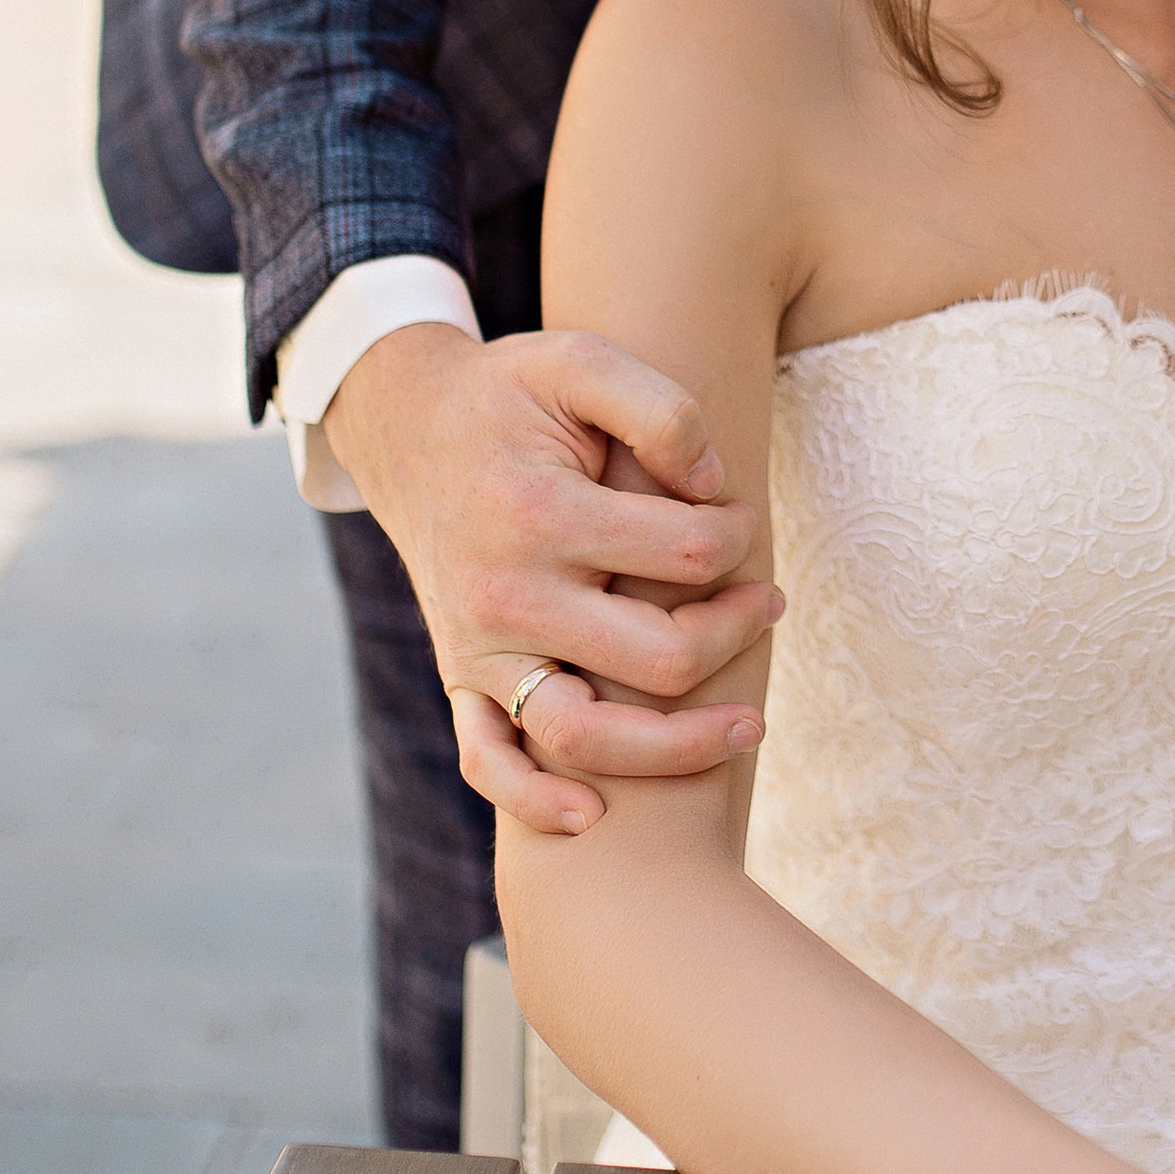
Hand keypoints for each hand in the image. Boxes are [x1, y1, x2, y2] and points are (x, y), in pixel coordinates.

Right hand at [323, 322, 780, 835]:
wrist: (408, 427)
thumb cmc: (511, 395)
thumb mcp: (581, 360)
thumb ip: (660, 410)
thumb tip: (715, 487)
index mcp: (539, 510)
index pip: (688, 554)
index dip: (738, 535)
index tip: (739, 518)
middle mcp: (507, 592)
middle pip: (659, 659)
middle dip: (734, 632)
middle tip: (766, 601)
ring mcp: (480, 646)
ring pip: (583, 737)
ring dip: (678, 747)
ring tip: (750, 726)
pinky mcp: (462, 676)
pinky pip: (489, 763)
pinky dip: (535, 800)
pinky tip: (592, 813)